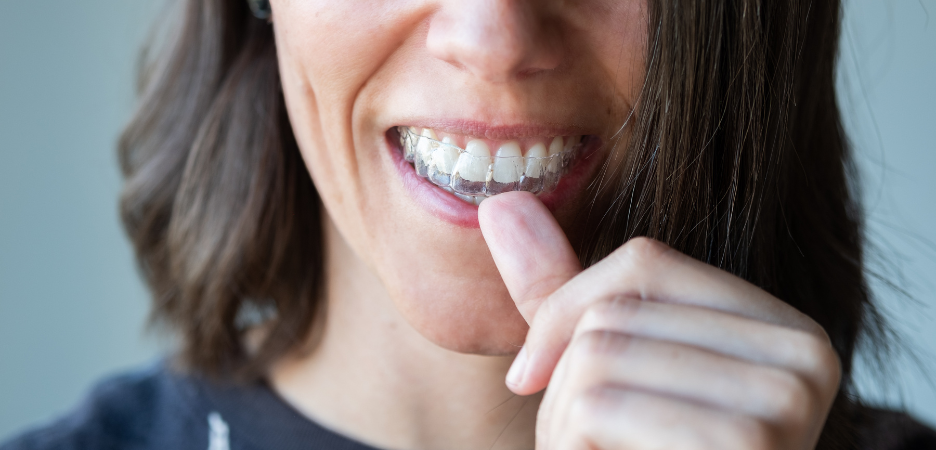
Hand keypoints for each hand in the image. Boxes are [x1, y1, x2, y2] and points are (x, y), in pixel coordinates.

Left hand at [478, 192, 840, 449]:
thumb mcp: (609, 375)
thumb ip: (564, 297)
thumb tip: (499, 203)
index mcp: (783, 327)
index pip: (643, 261)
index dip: (564, 312)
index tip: (533, 374)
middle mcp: (805, 356)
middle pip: (615, 313)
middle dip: (564, 384)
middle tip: (585, 443)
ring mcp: (785, 406)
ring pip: (597, 356)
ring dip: (562, 424)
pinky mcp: (746, 446)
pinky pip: (597, 406)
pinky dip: (574, 447)